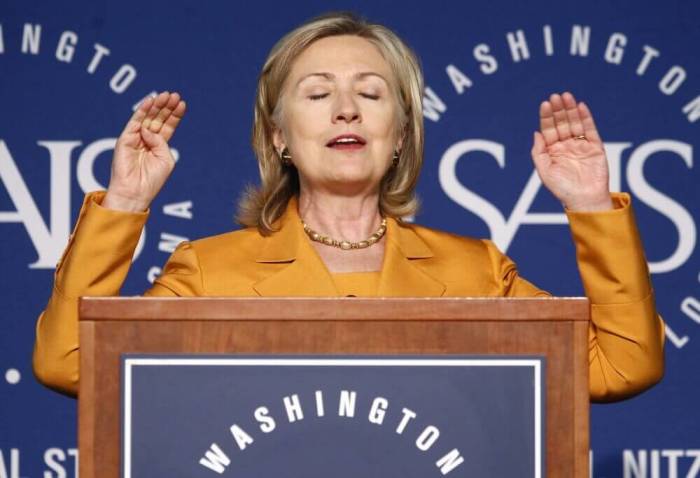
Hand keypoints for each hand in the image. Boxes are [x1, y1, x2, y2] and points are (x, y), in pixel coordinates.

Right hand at [103, 91, 186, 211]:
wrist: (136, 192)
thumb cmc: (152, 180)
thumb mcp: (165, 159)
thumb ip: (161, 142)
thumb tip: (148, 129)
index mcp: (159, 146)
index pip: (168, 126)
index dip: (174, 114)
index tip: (182, 103)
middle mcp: (147, 140)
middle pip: (158, 119)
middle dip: (166, 107)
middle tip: (174, 95)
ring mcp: (136, 138)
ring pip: (147, 118)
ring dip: (156, 106)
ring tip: (165, 95)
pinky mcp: (125, 139)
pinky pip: (134, 122)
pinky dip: (142, 111)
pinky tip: (150, 101)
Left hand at [531, 92, 612, 211]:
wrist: (584, 200)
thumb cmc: (562, 189)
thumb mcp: (544, 171)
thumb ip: (538, 152)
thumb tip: (536, 132)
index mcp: (552, 151)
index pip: (548, 129)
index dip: (546, 117)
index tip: (545, 104)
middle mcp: (566, 145)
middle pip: (561, 123)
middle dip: (558, 110)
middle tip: (556, 96)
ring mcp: (581, 145)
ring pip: (575, 123)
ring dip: (570, 110)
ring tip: (567, 96)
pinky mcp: (595, 147)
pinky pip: (590, 129)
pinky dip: (586, 118)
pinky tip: (580, 107)